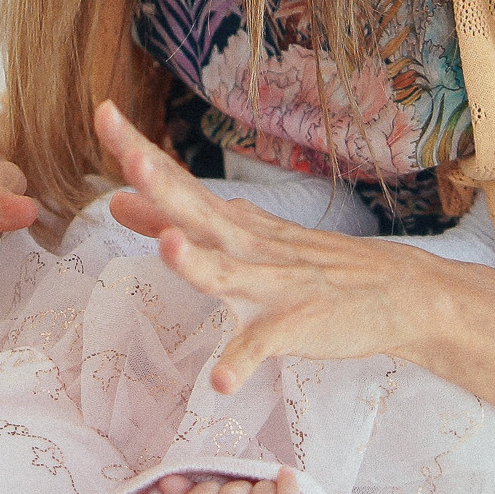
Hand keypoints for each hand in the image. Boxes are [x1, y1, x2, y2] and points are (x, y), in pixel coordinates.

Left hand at [97, 102, 429, 392]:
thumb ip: (172, 221)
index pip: (177, 181)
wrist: (392, 290)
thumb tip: (116, 200)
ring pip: (227, 274)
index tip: (102, 112)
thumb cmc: (305, 263)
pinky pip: (262, 346)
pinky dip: (240, 362)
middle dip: (164, 187)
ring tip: (169, 248)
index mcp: (227, 223)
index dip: (139, 150)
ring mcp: (271, 285)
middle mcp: (245, 245)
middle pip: (198, 213)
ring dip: (197, 262)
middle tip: (133, 161)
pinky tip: (219, 381)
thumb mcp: (238, 235)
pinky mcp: (294, 326)